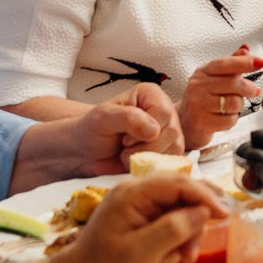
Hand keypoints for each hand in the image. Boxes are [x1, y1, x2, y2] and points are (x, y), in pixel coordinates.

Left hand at [18, 83, 186, 184]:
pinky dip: (152, 167)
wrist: (87, 152)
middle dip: (145, 147)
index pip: (164, 113)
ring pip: (175, 149)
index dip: (145, 130)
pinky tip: (136, 162)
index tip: (124, 137)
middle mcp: (164, 111)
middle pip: (172, 132)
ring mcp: (169, 132)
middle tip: (124, 147)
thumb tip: (153, 129)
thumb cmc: (92, 130)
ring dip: (147, 158)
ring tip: (128, 154)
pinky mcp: (168, 151)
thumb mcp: (103, 118)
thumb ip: (128, 118)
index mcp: (151, 95)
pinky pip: (173, 162)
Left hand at [49, 176, 223, 262]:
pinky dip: (172, 242)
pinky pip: (169, 224)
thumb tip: (203, 212)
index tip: (225, 216)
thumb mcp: (141, 253)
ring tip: (177, 261)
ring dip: (184, 237)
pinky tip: (163, 260)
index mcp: (133, 193)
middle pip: (182, 196)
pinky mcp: (139, 221)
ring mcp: (138, 207)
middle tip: (191, 254)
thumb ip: (173, 229)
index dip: (206, 197)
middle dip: (193, 224)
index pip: (179, 183)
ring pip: (179, 212)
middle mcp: (137, 193)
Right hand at [181, 48, 262, 148]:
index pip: (226, 64)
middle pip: (234, 84)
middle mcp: (198, 86)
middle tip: (251, 92)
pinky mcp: (202, 122)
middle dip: (248, 89)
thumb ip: (232, 64)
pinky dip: (231, 121)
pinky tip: (223, 118)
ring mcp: (198, 104)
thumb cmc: (203, 99)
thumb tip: (246, 50)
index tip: (261, 62)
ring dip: (238, 107)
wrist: (185, 124)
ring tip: (229, 107)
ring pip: (234, 103)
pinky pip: (230, 120)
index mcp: (203, 72)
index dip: (245, 62)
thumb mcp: (214, 78)